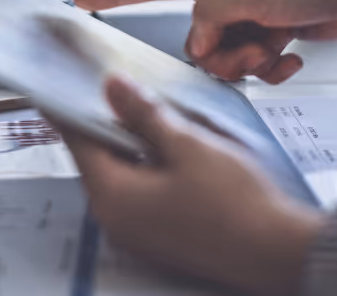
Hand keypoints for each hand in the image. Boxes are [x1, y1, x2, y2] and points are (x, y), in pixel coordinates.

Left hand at [62, 77, 318, 295]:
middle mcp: (117, 221)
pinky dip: (150, 164)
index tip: (60, 85)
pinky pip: (143, 190)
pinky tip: (175, 147)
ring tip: (156, 114)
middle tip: (121, 89)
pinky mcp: (161, 235)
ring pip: (125, 172)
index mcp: (113, 198)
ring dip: (135, 142)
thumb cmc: (234, 202)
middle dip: (111, 122)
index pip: (78, 142)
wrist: (276, 252)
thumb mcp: (187, 145)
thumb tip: (114, 88)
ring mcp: (139, 232)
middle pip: (101, 158)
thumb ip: (145, 114)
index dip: (69, 108)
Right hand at [75, 0, 336, 80]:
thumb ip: (211, 16)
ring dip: (250, 60)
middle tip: (257, 46)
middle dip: (224, 53)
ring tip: (280, 47)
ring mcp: (246, 11)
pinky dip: (269, 62)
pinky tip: (292, 53)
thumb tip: (196, 42)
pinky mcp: (266, 29)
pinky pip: (249, 60)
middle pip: (197, 38)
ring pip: (223, 56)